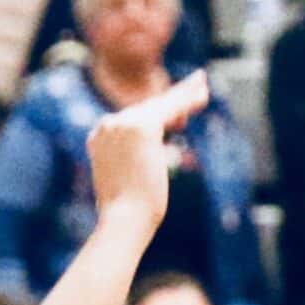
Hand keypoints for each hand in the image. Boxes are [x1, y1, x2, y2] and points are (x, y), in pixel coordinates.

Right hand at [86, 70, 209, 233]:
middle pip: (148, 107)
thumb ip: (133, 165)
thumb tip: (146, 165)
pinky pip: (172, 109)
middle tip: (197, 86)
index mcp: (100, 137)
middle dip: (175, 99)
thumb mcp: (127, 183)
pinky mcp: (142, 127)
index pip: (134, 119)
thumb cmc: (127, 213)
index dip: (160, 114)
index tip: (179, 113)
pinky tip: (204, 93)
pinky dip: (189, 100)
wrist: (124, 220)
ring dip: (185, 95)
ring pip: (161, 105)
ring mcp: (123, 123)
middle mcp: (108, 125)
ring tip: (203, 84)